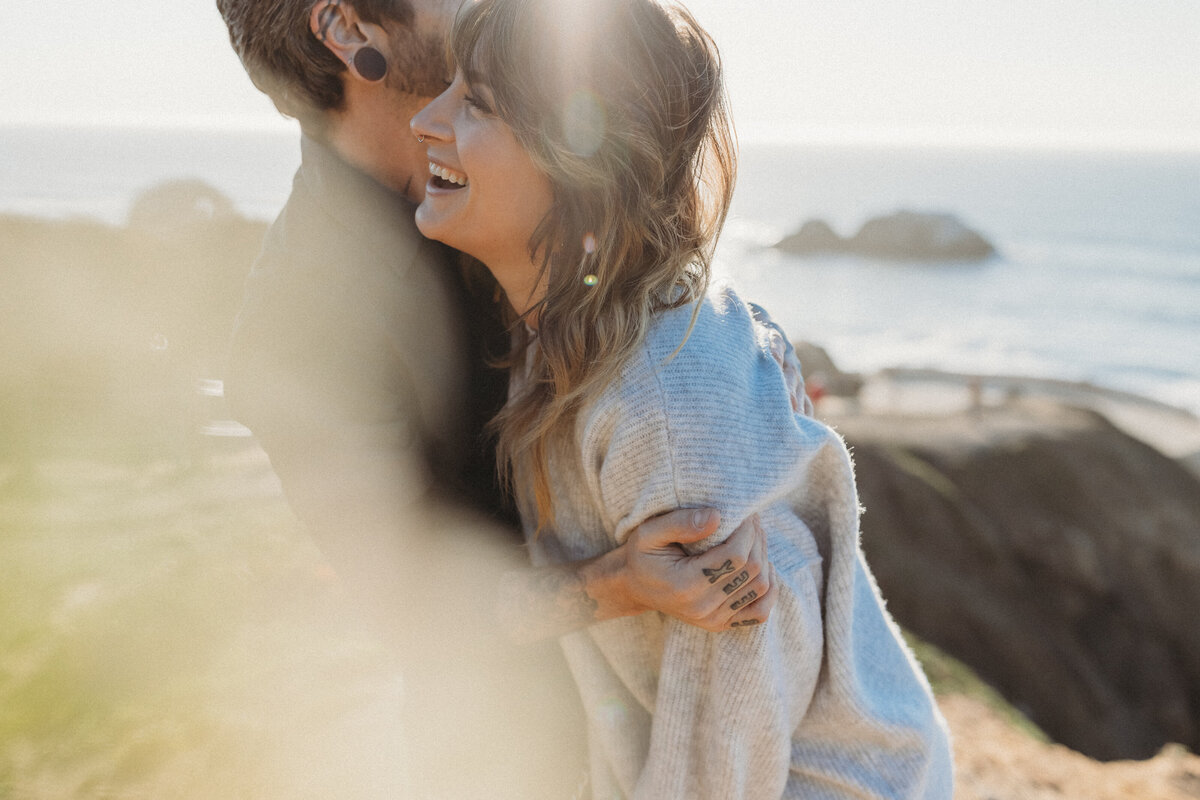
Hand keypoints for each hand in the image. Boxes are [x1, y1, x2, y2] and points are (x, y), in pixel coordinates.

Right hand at [618, 509, 776, 631]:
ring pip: (760, 587)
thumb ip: (680, 523)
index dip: (747, 531)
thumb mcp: (649, 532)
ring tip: (754, 538)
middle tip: (751, 519)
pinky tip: (762, 568)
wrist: (633, 587)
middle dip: (757, 539)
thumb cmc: (641, 555)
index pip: (735, 556)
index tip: (744, 513)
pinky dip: (769, 589)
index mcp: (685, 585)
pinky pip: (760, 612)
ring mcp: (713, 620)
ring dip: (764, 557)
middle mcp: (702, 608)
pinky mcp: (721, 624)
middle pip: (752, 570)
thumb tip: (718, 516)